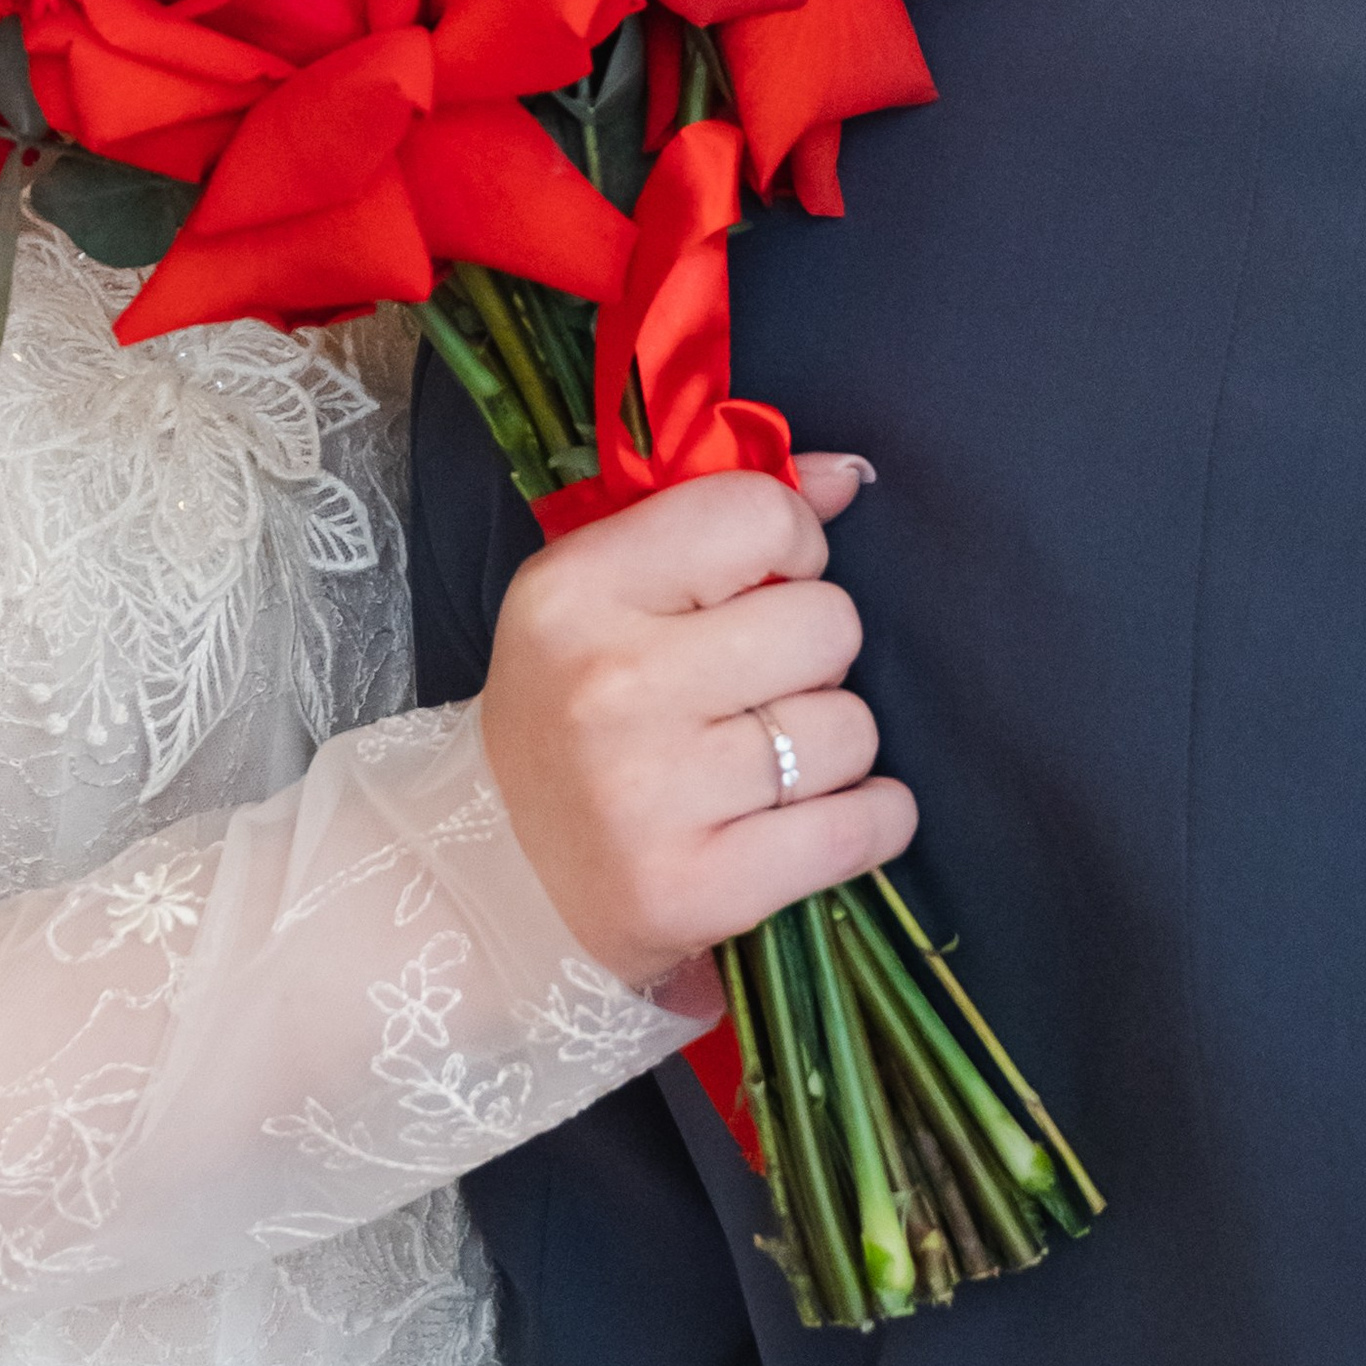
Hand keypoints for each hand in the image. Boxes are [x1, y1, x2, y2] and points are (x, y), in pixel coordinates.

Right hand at [477, 469, 914, 989]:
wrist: (496, 870)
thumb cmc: (573, 706)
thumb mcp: (610, 588)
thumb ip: (726, 513)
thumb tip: (848, 475)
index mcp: (579, 586)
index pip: (759, 514)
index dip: (788, 548)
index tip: (762, 587)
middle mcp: (610, 683)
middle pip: (827, 623)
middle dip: (812, 655)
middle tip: (756, 688)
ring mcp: (649, 794)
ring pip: (851, 729)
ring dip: (832, 745)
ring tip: (764, 761)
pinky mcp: (694, 890)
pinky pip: (862, 825)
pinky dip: (869, 818)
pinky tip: (818, 817)